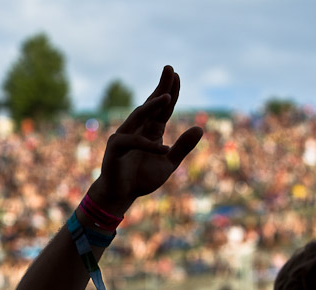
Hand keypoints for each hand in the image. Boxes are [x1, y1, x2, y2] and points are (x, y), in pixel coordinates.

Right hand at [88, 65, 202, 214]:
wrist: (120, 196)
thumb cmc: (141, 179)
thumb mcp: (168, 163)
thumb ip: (182, 147)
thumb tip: (200, 128)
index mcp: (151, 131)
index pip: (163, 109)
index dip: (170, 92)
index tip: (177, 75)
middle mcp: (137, 129)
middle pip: (151, 104)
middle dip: (161, 87)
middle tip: (170, 68)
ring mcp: (124, 136)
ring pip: (139, 117)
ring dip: (152, 107)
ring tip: (167, 97)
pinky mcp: (115, 148)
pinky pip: (133, 142)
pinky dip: (148, 146)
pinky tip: (164, 149)